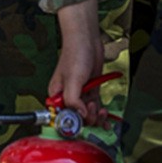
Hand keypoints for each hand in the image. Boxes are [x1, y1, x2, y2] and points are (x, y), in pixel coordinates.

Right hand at [49, 0, 103, 121]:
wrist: (87, 40)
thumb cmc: (75, 55)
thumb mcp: (72, 80)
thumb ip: (73, 100)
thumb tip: (80, 116)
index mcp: (56, 95)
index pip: (62, 116)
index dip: (72, 122)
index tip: (82, 121)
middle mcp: (66, 96)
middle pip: (76, 118)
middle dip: (87, 118)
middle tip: (93, 108)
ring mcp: (80, 94)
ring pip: (87, 114)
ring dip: (96, 117)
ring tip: (100, 109)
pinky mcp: (90, 90)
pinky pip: (94, 108)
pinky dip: (100, 115)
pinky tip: (106, 119)